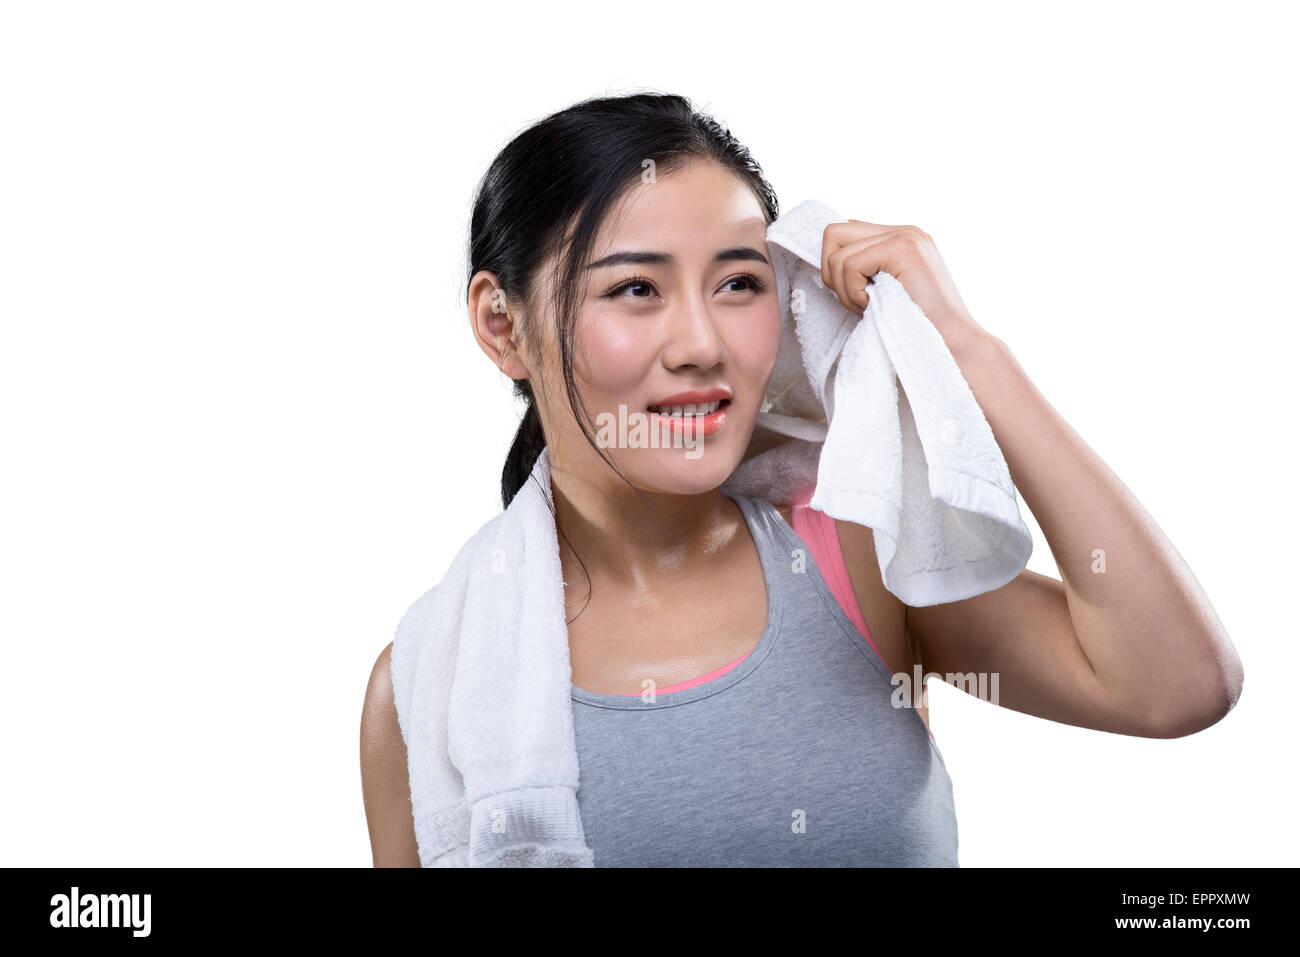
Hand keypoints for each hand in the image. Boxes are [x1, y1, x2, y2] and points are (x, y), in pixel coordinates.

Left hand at [821, 220, 989, 351]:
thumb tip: (827, 262)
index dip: (836, 266)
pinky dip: (853, 292)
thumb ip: (866, 270)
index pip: (845, 233)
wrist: (953, 346)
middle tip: (856, 301)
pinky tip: (874, 306)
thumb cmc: (916, 328)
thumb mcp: (885, 292)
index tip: (854, 296)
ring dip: (845, 290)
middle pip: (833, 233)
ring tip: (869, 307)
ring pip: (837, 254)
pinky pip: (850, 265)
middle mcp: (904, 230)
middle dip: (831, 273)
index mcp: (900, 238)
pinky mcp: (903, 248)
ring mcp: (905, 235)